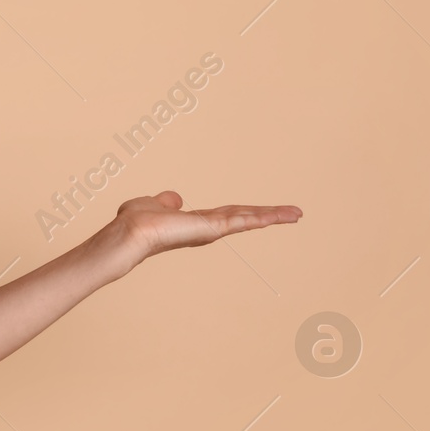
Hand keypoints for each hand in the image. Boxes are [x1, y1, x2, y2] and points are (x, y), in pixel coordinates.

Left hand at [96, 190, 302, 276]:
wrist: (132, 232)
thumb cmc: (136, 221)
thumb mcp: (154, 205)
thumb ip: (166, 202)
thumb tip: (175, 199)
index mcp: (196, 222)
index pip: (228, 215)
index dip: (247, 212)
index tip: (266, 212)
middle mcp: (207, 228)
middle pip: (245, 217)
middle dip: (270, 215)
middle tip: (295, 213)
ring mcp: (212, 229)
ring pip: (249, 219)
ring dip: (274, 215)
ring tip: (297, 213)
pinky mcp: (213, 228)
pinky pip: (243, 220)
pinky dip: (264, 217)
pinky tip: (282, 215)